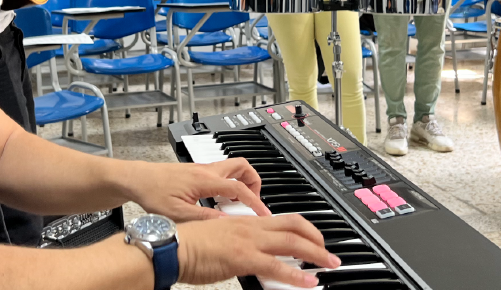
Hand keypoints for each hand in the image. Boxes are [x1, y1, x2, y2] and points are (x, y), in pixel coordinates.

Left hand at [127, 158, 270, 222]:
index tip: (264, 214)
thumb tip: (226, 223)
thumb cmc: (152, 193)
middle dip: (254, 183)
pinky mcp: (197, 171)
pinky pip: (222, 173)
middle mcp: (206, 170)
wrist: (137, 179)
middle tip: (254, 202)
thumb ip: (204, 217)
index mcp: (205, 180)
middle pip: (242, 166)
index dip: (255, 202)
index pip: (239, 188)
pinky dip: (230, 184)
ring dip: (242, 182)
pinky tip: (221, 201)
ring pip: (233, 167)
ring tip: (239, 203)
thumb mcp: (178, 213)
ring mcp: (202, 169)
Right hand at [177, 215, 338, 287]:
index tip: (315, 239)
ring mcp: (248, 242)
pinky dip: (296, 275)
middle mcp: (250, 227)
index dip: (304, 228)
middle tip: (329, 252)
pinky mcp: (242, 258)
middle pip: (294, 226)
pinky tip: (309, 281)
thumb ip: (238, 242)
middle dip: (317, 238)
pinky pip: (276, 267)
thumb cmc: (187, 245)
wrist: (171, 247)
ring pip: (292, 242)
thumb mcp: (219, 238)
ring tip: (330, 264)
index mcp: (245, 222)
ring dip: (316, 253)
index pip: (283, 219)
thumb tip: (250, 254)